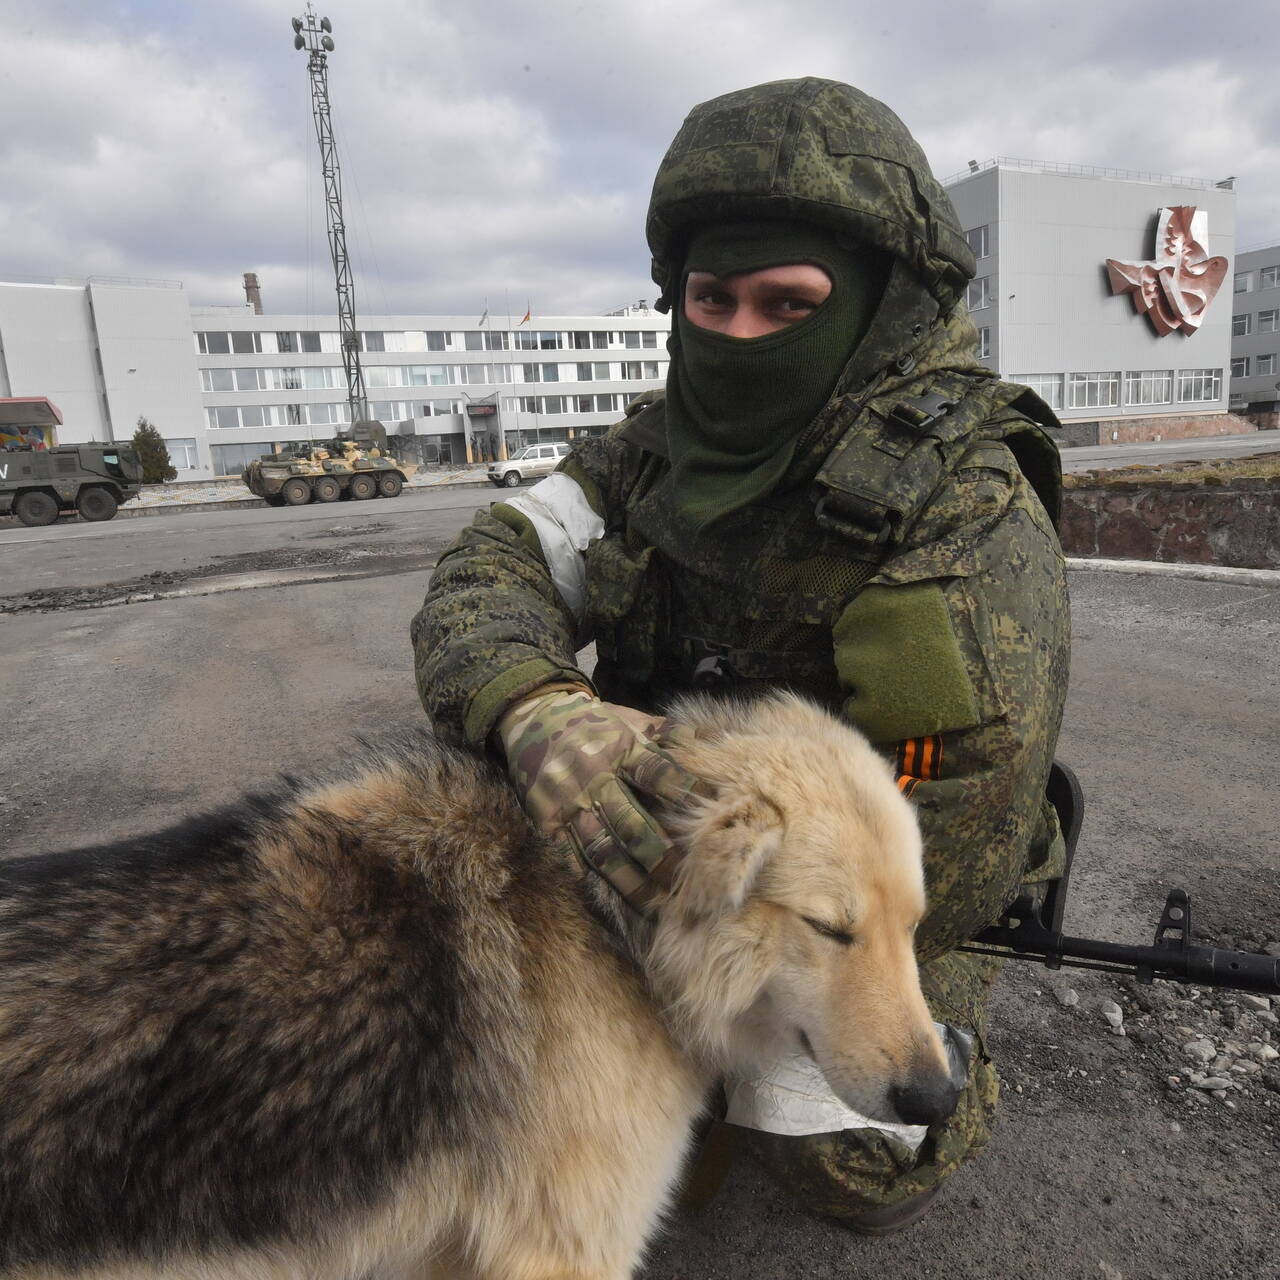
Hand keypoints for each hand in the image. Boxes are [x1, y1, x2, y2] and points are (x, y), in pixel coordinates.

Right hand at [497, 688, 703, 913]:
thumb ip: (673, 734)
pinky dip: (591, 882)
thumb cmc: (596, 722)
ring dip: (631, 882)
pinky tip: (614, 904)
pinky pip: (570, 858)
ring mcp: (570, 804)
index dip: (688, 796)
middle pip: (633, 825)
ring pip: (604, 850)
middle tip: (689, 886)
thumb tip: (721, 741)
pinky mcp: (548, 822)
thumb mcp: (633, 719)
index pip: (660, 775)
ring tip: (657, 908)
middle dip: (662, 858)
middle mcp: (597, 779)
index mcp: (623, 750)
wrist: (534, 716)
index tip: (716, 820)